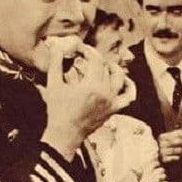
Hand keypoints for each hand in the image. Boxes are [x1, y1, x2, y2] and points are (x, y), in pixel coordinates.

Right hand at [41, 40, 132, 159]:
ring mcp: (112, 103)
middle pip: (107, 68)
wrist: (64, 135)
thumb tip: (55, 46)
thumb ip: (55, 63)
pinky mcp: (113, 110)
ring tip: (104, 65)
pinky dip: (128, 87)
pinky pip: (128, 97)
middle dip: (97, 59)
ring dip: (113, 68)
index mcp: (92, 86)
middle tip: (86, 56)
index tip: (80, 48)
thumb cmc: (57, 111)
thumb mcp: (54, 85)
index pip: (96, 60)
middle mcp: (106, 94)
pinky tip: (122, 82)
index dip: (89, 51)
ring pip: (120, 78)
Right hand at [158, 129, 181, 164]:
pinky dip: (179, 157)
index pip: (177, 132)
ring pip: (176, 150)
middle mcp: (161, 143)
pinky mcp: (163, 159)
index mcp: (163, 136)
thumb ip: (180, 138)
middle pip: (177, 141)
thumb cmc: (166, 150)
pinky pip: (173, 158)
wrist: (155, 161)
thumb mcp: (171, 142)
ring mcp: (161, 151)